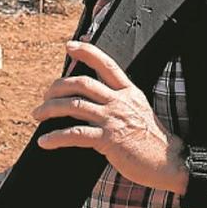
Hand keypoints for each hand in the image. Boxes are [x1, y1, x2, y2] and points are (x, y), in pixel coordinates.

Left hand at [32, 41, 188, 194]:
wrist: (168, 161)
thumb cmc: (150, 137)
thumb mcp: (137, 109)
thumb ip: (116, 99)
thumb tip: (90, 93)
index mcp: (128, 91)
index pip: (106, 63)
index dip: (87, 52)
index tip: (70, 46)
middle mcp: (119, 101)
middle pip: (82, 83)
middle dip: (58, 87)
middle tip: (45, 95)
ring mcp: (113, 120)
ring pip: (74, 106)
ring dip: (50, 109)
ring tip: (37, 115)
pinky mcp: (109, 140)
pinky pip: (76, 134)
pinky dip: (56, 137)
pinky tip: (44, 142)